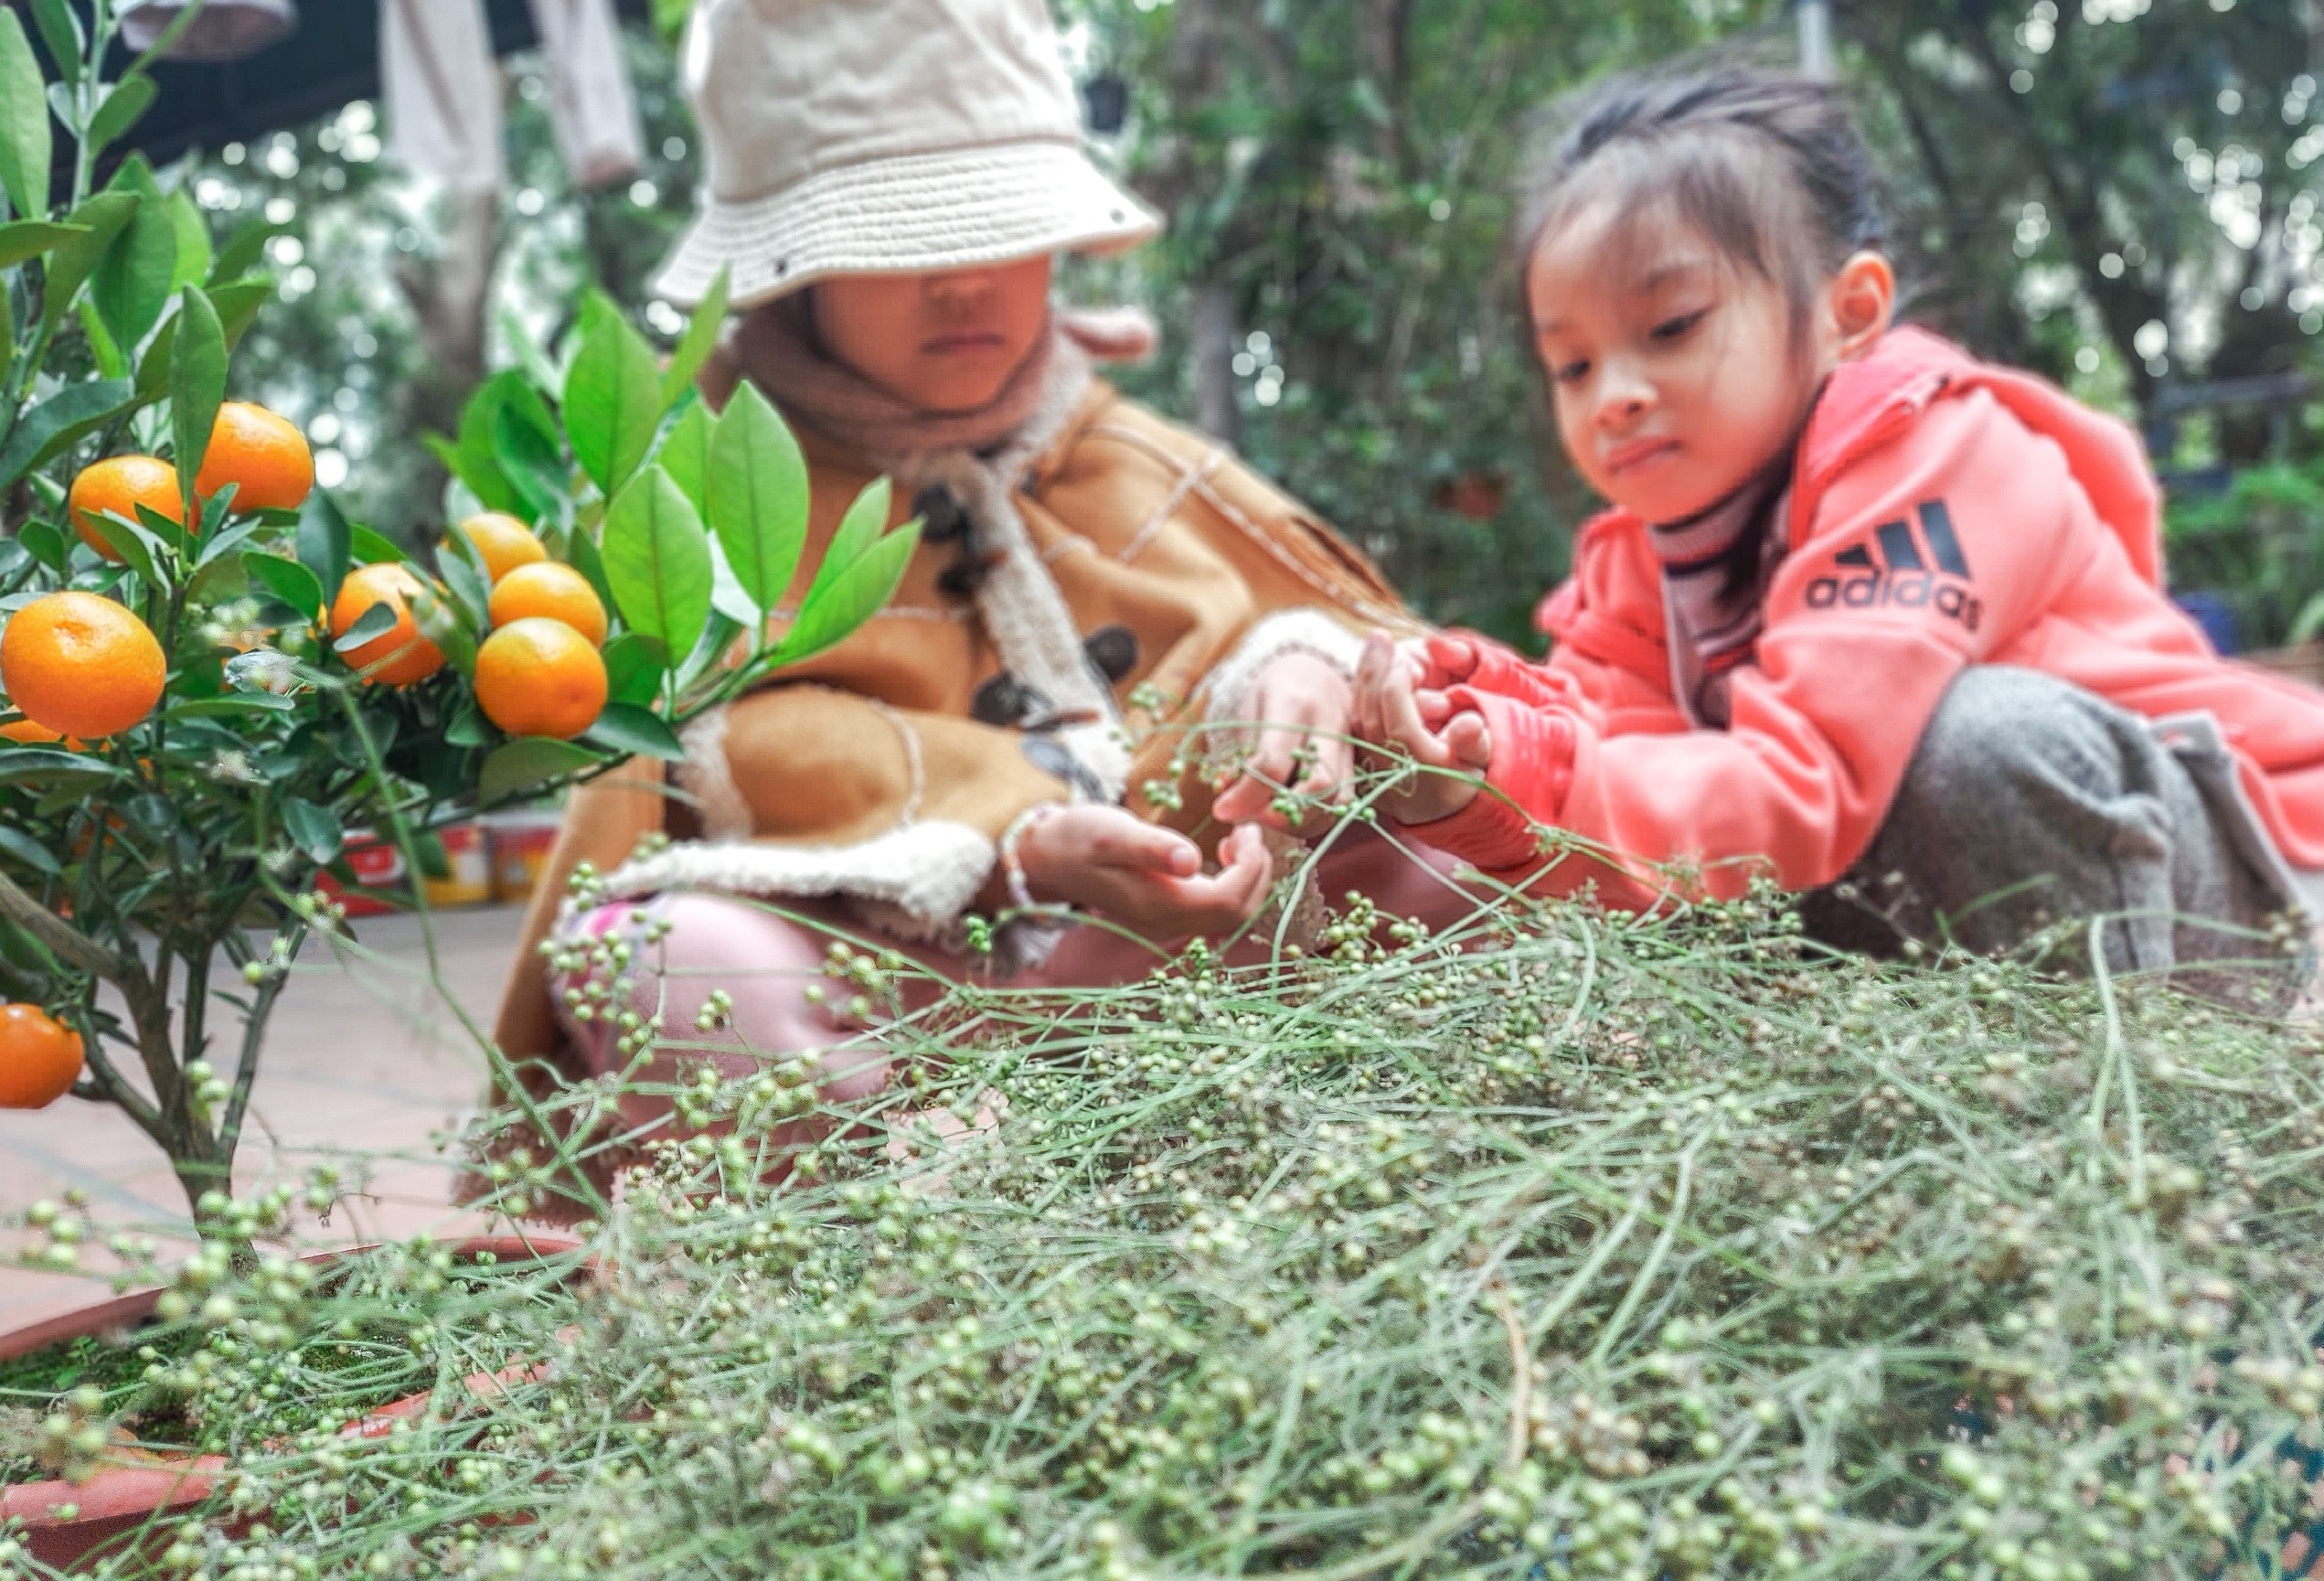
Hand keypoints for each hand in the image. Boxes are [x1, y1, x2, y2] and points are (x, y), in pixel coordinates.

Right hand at [1015, 805, 1273, 941]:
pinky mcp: (1166, 913)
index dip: (1250, 867)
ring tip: (1238, 839)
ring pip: (1231, 914)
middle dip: (1257, 873)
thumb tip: (1191, 860)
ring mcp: (1168, 922)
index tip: (1247, 829)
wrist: (1047, 858)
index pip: (1229, 900)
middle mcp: (1168, 922)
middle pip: (1238, 913)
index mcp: (1161, 905)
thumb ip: (1153, 847)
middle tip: (1248, 831)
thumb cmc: (1078, 838)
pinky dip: (1232, 881)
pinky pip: (1215, 908)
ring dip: (1247, 878)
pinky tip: (1221, 853)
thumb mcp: (1113, 833)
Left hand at [1211, 649, 1356, 831]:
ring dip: (1302, 821)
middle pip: (1317, 785)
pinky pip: (1346, 801)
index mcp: (1294, 703)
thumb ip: (1242, 758)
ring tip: (1271, 817)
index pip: (1273, 763)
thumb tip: (1228, 806)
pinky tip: (1294, 813)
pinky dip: (1319, 816)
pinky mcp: (1361, 761)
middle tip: (1253, 819)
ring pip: (1337, 799)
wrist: (1316, 672)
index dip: (1246, 795)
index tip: (1221, 811)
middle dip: (1283, 813)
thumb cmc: (1275, 692)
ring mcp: (1352, 744)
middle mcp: (1330, 723)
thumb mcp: (1249, 712)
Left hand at [1352, 631, 1493, 824]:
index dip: (1399, 689)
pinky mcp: (1360, 760)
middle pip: (1372, 716)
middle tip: (1382, 637)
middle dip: (1375, 672)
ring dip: (1363, 677)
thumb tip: (1470, 723)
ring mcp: (1370, 766)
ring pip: (1358, 718)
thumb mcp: (1481, 760)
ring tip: (1375, 643)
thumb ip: (1475, 742)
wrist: (1443, 806)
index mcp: (1420, 768)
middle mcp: (1389, 769)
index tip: (1408, 661)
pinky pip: (1353, 723)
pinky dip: (1358, 692)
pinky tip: (1367, 667)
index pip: (1400, 724)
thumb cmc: (1466, 774)